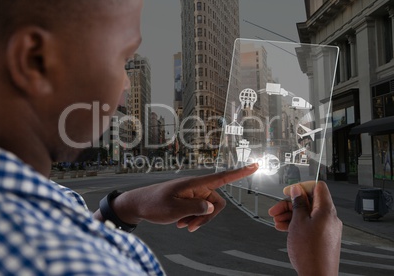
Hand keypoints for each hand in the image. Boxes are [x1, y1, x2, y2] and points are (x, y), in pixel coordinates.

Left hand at [108, 163, 257, 231]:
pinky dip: (193, 219)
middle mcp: (197, 187)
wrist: (138, 205)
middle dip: (207, 217)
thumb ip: (195, 208)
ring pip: (208, 210)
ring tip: (182, 226)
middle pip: (217, 202)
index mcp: (195, 183)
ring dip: (199, 220)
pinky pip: (200, 211)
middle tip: (190, 227)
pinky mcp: (190, 201)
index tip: (255, 166)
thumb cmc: (154, 204)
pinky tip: (181, 224)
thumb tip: (212, 208)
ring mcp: (194, 194)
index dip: (240, 172)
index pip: (222, 177)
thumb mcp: (173, 209)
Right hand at [268, 181, 341, 274]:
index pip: (317, 187)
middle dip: (290, 204)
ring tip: (277, 221)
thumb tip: (297, 190)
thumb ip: (298, 203)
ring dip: (290, 215)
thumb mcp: (298, 222)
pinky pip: (309, 225)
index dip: (301, 187)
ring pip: (307, 214)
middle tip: (276, 209)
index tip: (289, 191)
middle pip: (309, 201)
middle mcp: (329, 218)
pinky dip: (297, 224)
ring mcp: (327, 228)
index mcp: (326, 210)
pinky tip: (284, 228)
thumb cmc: (310, 253)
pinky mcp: (323, 238)